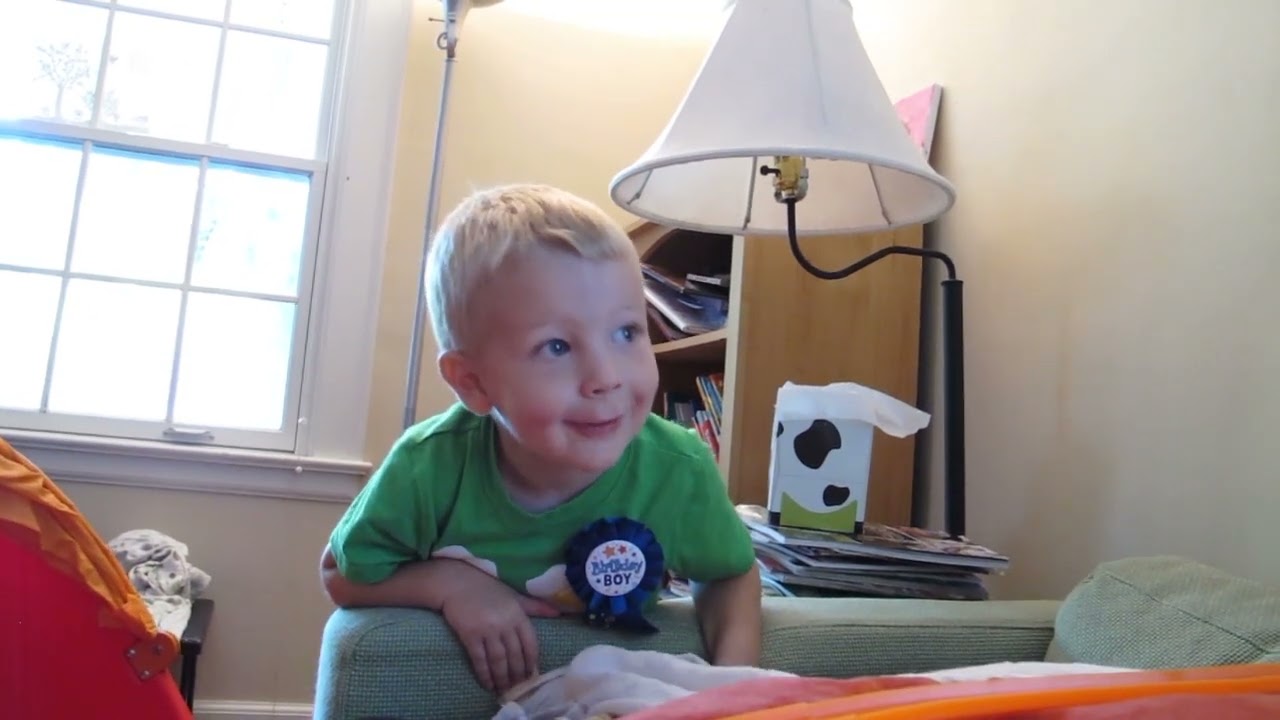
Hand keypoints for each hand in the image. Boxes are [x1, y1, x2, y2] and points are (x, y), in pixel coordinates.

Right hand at [439, 565, 560, 693]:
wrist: (458, 583)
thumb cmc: (488, 589)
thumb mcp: (515, 596)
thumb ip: (535, 606)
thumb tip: (558, 612)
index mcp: (518, 614)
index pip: (530, 644)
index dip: (531, 662)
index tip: (531, 675)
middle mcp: (505, 623)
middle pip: (515, 656)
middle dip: (517, 675)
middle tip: (517, 688)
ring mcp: (487, 630)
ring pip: (498, 660)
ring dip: (502, 678)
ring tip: (503, 689)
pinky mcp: (470, 635)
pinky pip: (479, 659)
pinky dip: (484, 674)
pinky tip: (487, 684)